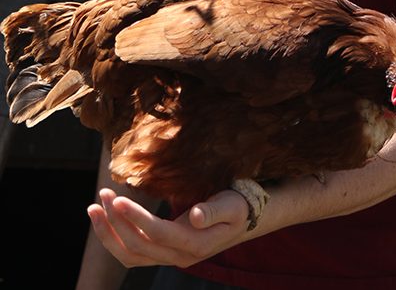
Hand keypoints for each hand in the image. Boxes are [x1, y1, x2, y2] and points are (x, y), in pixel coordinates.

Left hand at [87, 187, 252, 268]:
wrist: (242, 220)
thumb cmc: (237, 207)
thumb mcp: (233, 205)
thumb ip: (215, 211)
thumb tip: (197, 216)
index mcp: (194, 244)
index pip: (158, 233)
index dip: (136, 218)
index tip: (118, 199)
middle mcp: (178, 256)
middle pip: (138, 247)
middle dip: (116, 222)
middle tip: (104, 195)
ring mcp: (168, 257)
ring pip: (130, 255)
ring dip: (109, 233)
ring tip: (95, 207)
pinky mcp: (162, 252)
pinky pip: (132, 253)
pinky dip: (115, 238)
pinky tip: (105, 218)